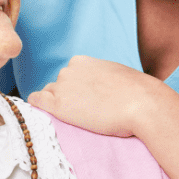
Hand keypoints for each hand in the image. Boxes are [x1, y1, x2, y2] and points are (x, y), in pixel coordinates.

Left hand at [27, 55, 178, 137]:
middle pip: (58, 85)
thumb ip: (100, 77)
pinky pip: (36, 102)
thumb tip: (100, 89)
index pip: (69, 75)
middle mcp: (68, 70)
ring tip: (77, 117)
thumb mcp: (115, 75)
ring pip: (49, 95)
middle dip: (67, 96)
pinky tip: (44, 114)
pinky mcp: (57, 104)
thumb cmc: (137, 93)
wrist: (142, 104)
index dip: (76, 89)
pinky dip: (37, 107)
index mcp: (82, 61)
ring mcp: (61, 86)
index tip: (86, 100)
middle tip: (85, 111)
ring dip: (58, 104)